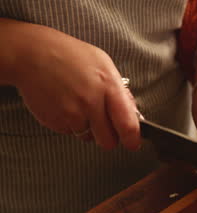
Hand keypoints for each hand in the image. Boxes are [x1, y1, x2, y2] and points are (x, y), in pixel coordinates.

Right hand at [9, 22, 139, 149]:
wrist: (31, 54)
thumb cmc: (70, 56)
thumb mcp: (104, 64)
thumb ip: (120, 92)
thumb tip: (134, 114)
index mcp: (109, 87)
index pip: (127, 125)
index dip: (132, 139)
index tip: (133, 144)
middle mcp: (91, 103)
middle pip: (108, 140)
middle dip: (109, 137)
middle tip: (105, 125)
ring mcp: (72, 114)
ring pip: (89, 137)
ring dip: (88, 128)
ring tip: (79, 105)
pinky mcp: (55, 122)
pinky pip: (70, 132)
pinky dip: (71, 124)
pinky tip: (65, 104)